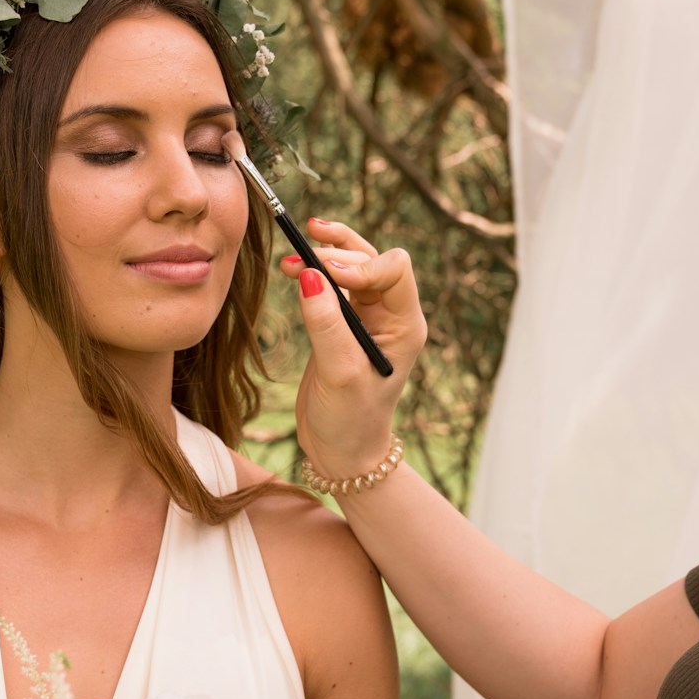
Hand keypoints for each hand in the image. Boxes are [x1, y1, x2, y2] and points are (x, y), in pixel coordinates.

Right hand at [277, 218, 426, 477]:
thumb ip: (326, 324)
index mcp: (405, 326)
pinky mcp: (345, 322)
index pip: (395, 270)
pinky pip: (334, 284)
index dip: (361, 265)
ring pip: (353, 265)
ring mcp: (369, 317)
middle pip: (372, 259)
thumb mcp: (338, 373)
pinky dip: (315, 270)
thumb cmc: (350, 419)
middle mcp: (392, 316)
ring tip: (293, 249)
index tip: (326, 275)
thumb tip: (308, 274)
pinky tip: (292, 267)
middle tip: (296, 259)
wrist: (341, 450)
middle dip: (336, 254)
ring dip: (325, 253)